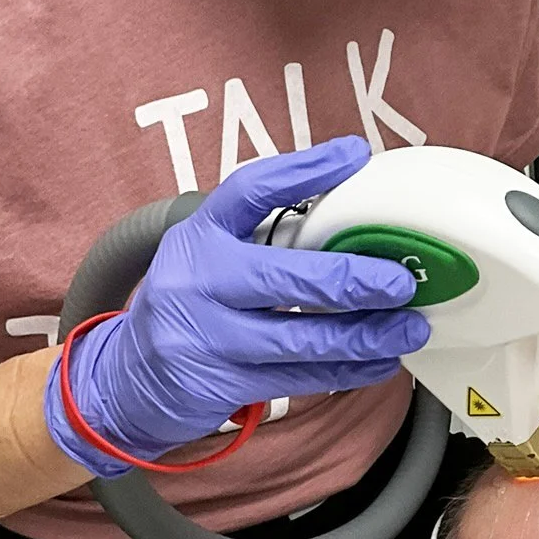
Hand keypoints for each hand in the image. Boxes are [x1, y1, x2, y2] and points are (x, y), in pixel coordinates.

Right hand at [45, 137, 429, 476]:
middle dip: (353, 280)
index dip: (304, 170)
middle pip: (286, 276)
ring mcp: (206, 335)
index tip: (354, 155)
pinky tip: (381, 361)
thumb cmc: (192, 304)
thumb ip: (265, 237)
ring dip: (366, 336)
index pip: (250, 190)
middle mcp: (198, 279)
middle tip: (401, 282)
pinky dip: (348, 371)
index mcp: (199, 234)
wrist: (128, 379)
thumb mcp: (211, 256)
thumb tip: (353, 214)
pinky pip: (299, 378)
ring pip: (302, 338)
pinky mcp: (221, 382)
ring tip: (410, 328)